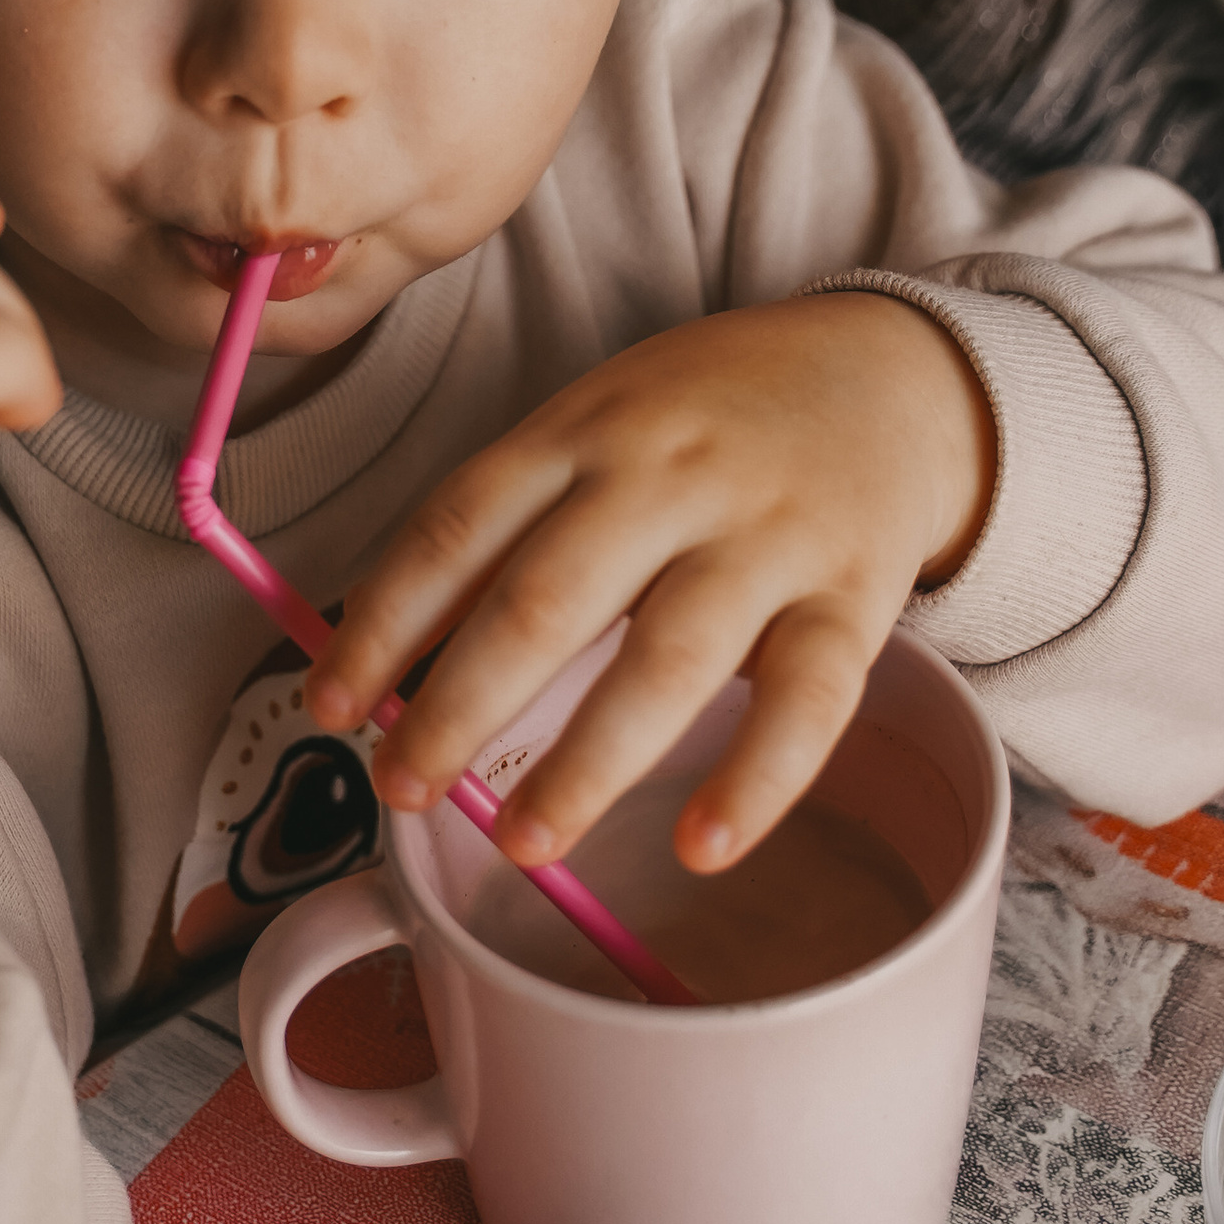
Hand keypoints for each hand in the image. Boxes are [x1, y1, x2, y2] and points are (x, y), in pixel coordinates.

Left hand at [305, 292, 993, 874]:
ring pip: (668, 658)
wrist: (891, 376)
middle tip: (399, 788)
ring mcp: (766, 536)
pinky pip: (808, 701)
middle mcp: (667, 477)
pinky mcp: (856, 598)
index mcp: (583, 432)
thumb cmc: (709, 419)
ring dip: (584, 763)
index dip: (383, 621)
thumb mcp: (596, 426)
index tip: (331, 704)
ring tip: (520, 846)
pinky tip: (700, 848)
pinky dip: (755, 781)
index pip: (458, 526)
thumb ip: (506, 525)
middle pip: (546, 599)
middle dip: (458, 704)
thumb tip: (389, 654)